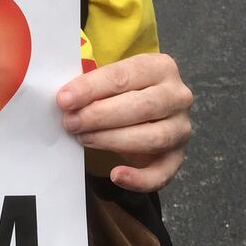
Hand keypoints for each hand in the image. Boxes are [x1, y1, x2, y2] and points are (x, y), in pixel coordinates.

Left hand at [57, 53, 191, 192]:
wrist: (143, 109)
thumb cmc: (121, 91)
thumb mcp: (111, 80)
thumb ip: (92, 85)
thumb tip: (65, 99)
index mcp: (160, 67)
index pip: (123, 76)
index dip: (91, 88)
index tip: (64, 100)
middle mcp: (177, 96)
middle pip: (141, 106)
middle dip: (100, 115)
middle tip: (71, 122)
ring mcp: (181, 128)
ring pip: (153, 137)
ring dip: (113, 141)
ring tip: (84, 139)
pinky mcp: (179, 157)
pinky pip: (163, 173)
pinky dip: (139, 178)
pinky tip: (116, 175)